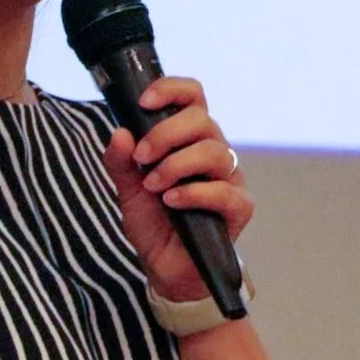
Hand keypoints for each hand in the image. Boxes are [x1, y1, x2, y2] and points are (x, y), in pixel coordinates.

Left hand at [96, 76, 253, 303]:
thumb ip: (121, 163)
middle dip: (165, 134)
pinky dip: (194, 193)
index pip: (193, 98)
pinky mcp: (239, 207)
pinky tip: (173, 202)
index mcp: (189, 140)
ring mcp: (230, 179)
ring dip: (176, 166)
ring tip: (154, 187)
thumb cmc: (155, 225)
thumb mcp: (128, 191)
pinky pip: (224, 190)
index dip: (172, 90)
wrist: (168, 269)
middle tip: (142, 159)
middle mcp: (214, 153)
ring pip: (214, 152)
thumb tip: (120, 133)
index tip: (143, 103)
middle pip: (203, 120)